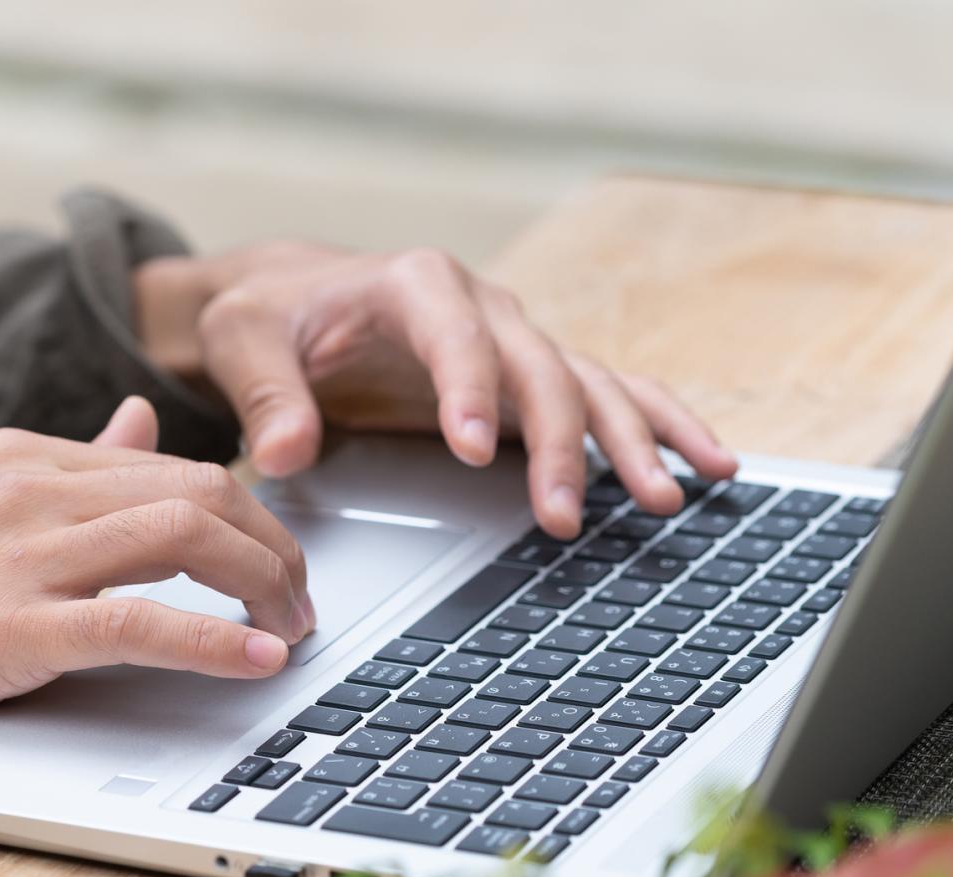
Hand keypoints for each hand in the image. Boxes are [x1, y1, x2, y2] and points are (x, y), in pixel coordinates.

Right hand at [0, 399, 311, 818]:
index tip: (277, 560)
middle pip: (197, 488)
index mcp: (26, 456)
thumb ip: (71, 468)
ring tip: (294, 625)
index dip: (248, 514)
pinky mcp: (6, 628)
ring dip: (262, 580)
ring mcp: (16, 555)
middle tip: (302, 599)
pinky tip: (257, 657)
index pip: (175, 464)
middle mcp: (27, 487)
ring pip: (182, 533)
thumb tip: (142, 420)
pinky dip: (214, 638)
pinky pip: (137, 620)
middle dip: (272, 545)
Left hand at [134, 242, 737, 537]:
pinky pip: (608, 396)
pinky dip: (657, 426)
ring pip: (590, 385)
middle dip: (556, 444)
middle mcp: (482, 306)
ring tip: (670, 497)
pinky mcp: (529, 380)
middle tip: (558, 516)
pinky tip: (708, 465)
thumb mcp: (244, 340)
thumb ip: (265, 393)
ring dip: (631, 441)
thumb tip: (287, 454)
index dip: (470, 387)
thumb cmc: (274, 317)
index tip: (472, 448)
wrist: (300, 302)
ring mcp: (515, 343)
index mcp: (414, 284)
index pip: (454, 333)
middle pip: (538, 370)